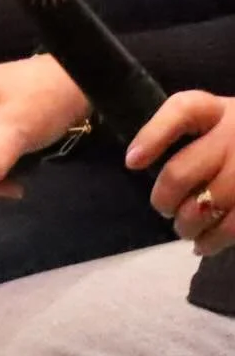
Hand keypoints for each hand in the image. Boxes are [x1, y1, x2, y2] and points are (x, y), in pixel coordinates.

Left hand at [127, 92, 234, 253]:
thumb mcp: (216, 121)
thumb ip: (181, 131)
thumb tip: (135, 160)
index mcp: (217, 111)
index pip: (183, 110)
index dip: (153, 136)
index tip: (131, 162)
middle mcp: (234, 135)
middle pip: (181, 172)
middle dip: (164, 198)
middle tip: (163, 208)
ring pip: (204, 205)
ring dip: (186, 225)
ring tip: (183, 229)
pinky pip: (231, 227)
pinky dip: (211, 241)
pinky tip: (202, 245)